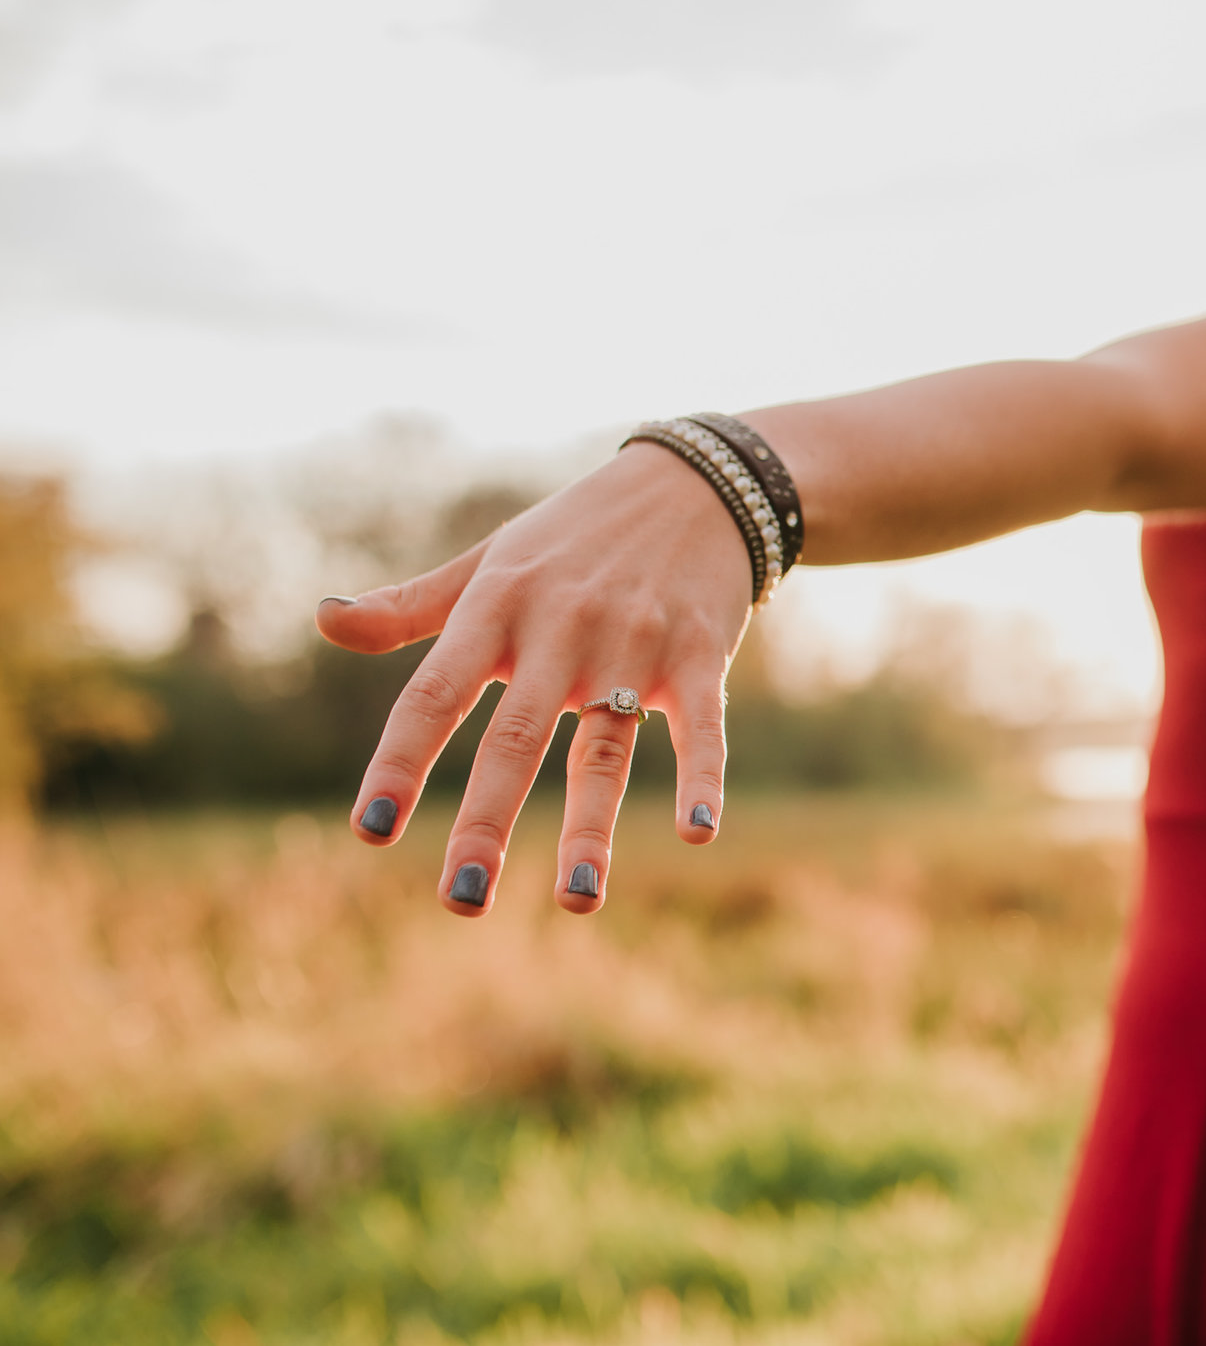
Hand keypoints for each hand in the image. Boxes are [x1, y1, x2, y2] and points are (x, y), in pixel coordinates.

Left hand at [317, 442, 753, 916]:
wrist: (698, 481)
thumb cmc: (576, 533)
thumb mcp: (491, 560)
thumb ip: (412, 605)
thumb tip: (323, 623)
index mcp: (497, 607)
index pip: (435, 695)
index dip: (401, 762)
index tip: (371, 830)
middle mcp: (559, 630)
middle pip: (515, 740)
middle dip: (488, 823)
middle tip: (462, 902)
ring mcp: (632, 643)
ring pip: (605, 747)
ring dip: (591, 827)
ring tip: (576, 901)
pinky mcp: (699, 652)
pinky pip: (700, 724)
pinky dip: (702, 776)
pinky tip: (697, 832)